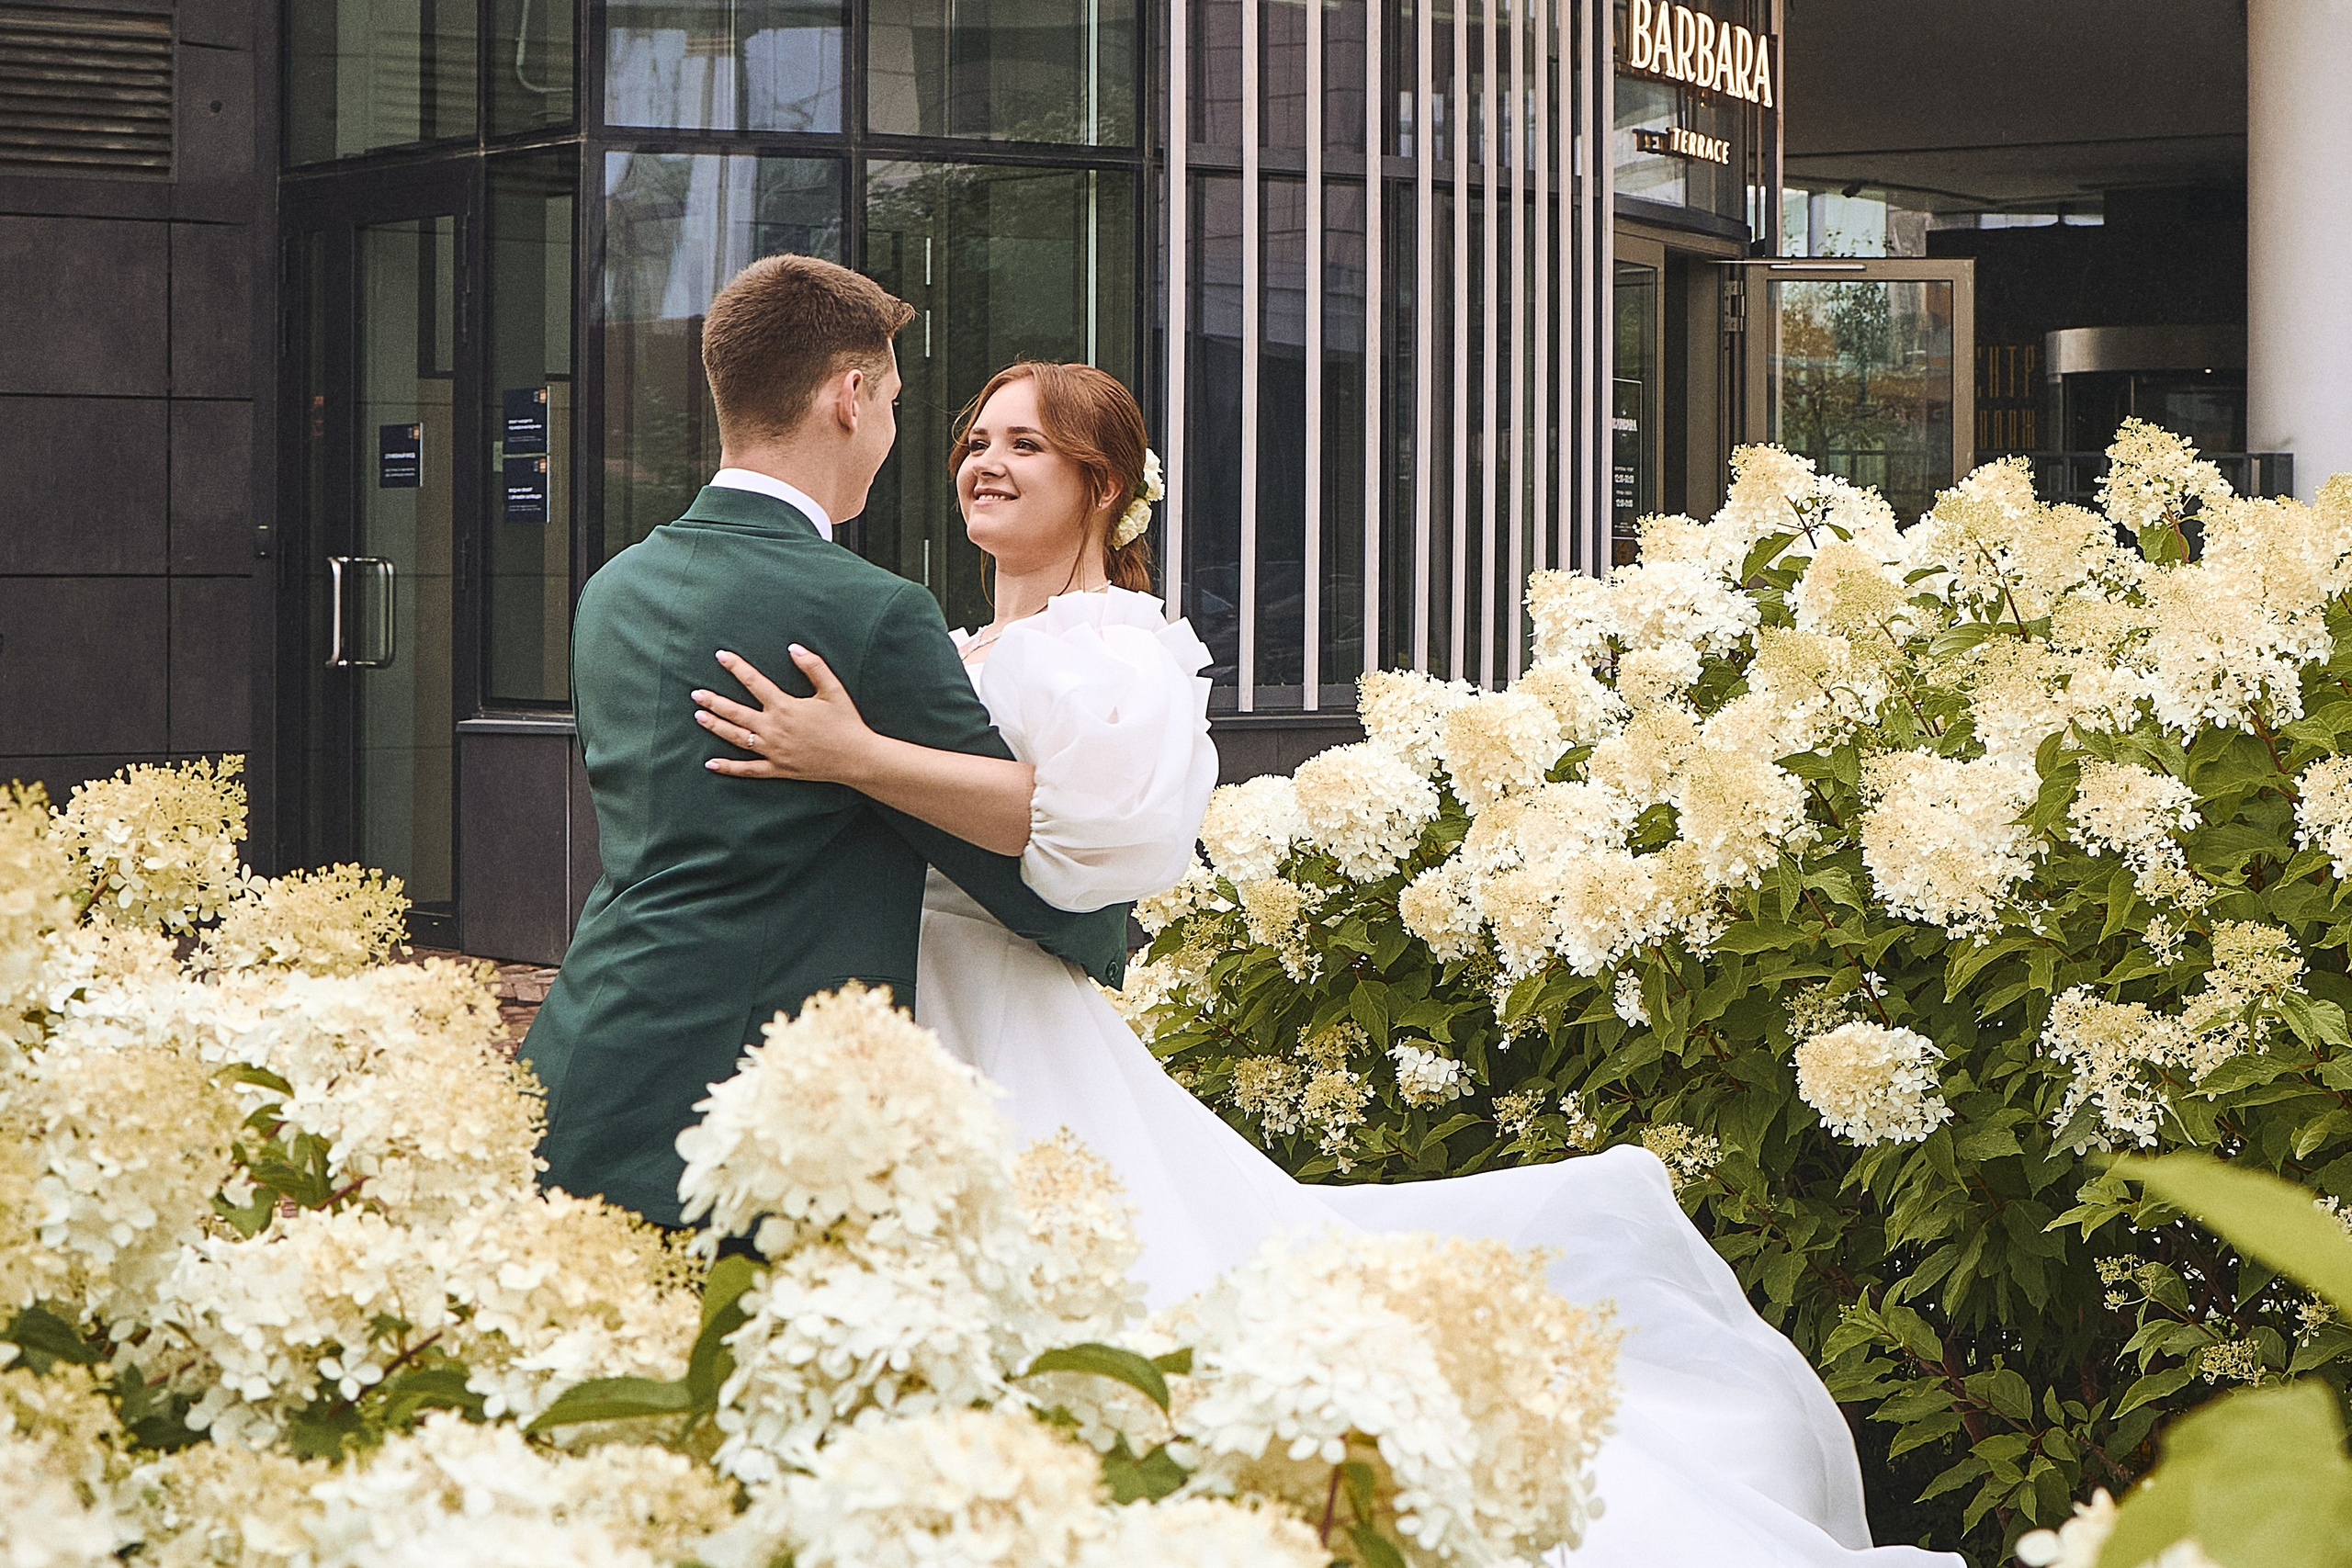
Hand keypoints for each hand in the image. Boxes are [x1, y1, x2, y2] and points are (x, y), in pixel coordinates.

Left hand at [693, 646, 876, 782]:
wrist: (856, 758)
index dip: (736, 667)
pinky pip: (748, 769)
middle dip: (714, 701)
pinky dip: (729, 767)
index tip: (721, 656)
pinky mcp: (778, 768)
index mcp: (784, 707)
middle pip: (736, 712)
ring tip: (699, 717)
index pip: (754, 682)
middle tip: (696, 693)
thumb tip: (793, 647)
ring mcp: (773, 750)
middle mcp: (773, 728)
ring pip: (737, 737)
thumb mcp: (832, 689)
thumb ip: (813, 666)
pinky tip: (711, 763)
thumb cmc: (845, 722)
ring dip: (716, 727)